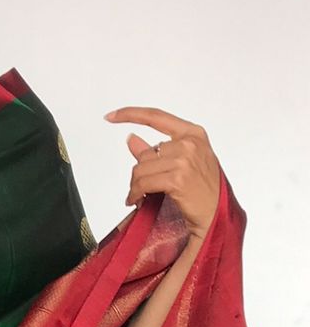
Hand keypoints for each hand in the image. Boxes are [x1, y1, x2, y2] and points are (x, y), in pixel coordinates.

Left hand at [103, 105, 220, 241]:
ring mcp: (184, 160)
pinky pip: (142, 184)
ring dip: (135, 186)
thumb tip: (131, 138)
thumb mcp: (184, 162)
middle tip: (140, 188)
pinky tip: (136, 201)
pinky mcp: (177, 179)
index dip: (131, 114)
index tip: (111, 116)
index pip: (156, 117)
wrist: (216, 212)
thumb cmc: (202, 188)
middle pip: (144, 154)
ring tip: (140, 195)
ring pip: (140, 169)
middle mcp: (189, 143)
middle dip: (138, 173)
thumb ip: (157, 150)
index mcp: (193, 133)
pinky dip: (135, 194)